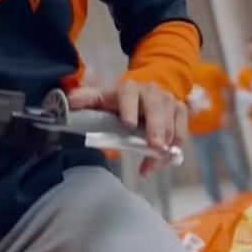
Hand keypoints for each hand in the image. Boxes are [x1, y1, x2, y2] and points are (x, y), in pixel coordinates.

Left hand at [66, 81, 186, 174]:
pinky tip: (163, 160)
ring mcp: (169, 101)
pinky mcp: (181, 112)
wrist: (148, 90)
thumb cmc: (121, 100)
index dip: (129, 107)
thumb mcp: (103, 98)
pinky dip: (174, 148)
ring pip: (171, 123)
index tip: (127, 124)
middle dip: (156, 128)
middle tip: (154, 147)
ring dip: (164, 145)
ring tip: (152, 164)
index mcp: (130, 88)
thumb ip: (86, 99)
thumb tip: (69, 103)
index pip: (129, 94)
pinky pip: (181, 132)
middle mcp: (152, 92)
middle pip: (156, 109)